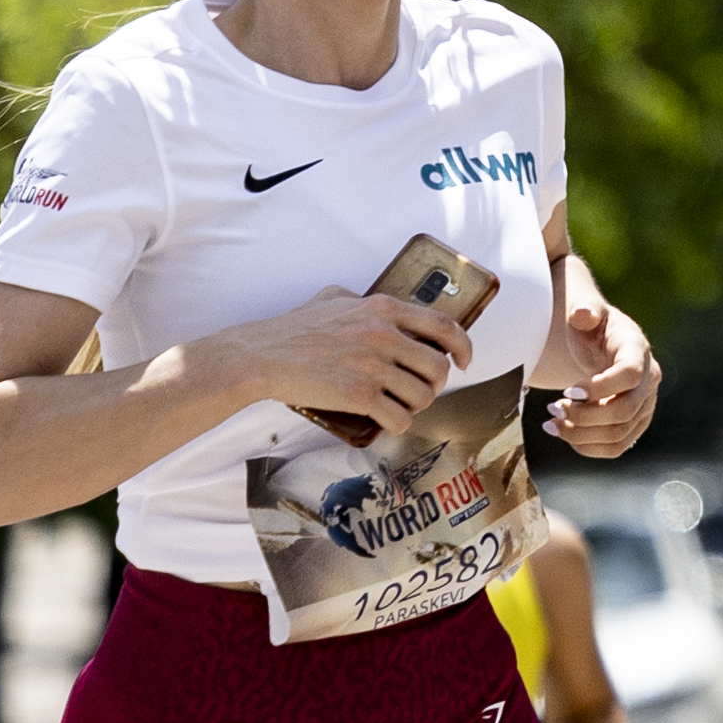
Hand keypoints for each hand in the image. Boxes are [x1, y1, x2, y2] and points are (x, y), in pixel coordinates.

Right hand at [232, 289, 471, 439]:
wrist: (259, 356)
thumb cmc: (292, 329)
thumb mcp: (332, 298)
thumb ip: (361, 299)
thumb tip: (377, 304)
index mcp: (383, 309)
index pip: (444, 327)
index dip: (463, 346)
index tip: (463, 360)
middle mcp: (383, 335)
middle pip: (438, 367)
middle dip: (436, 383)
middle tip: (423, 389)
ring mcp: (372, 366)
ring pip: (423, 395)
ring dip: (417, 405)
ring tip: (403, 405)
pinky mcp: (358, 395)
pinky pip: (399, 417)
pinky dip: (400, 424)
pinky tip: (391, 421)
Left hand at [537, 296, 658, 458]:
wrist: (602, 342)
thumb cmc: (591, 327)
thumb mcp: (585, 312)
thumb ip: (585, 310)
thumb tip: (582, 313)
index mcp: (638, 350)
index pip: (630, 375)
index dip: (599, 388)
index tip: (567, 390)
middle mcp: (650, 379)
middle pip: (624, 410)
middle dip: (583, 416)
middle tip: (553, 408)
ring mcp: (645, 404)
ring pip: (619, 434)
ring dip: (580, 434)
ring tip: (552, 423)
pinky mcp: (635, 422)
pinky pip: (617, 446)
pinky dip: (587, 447)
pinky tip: (564, 433)